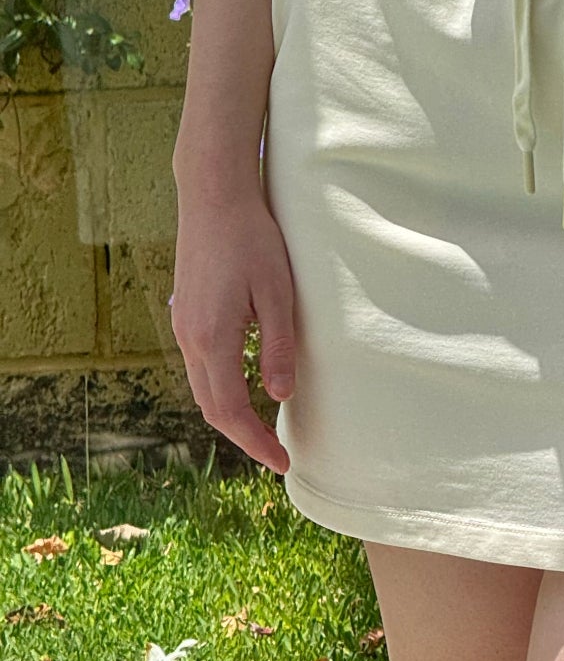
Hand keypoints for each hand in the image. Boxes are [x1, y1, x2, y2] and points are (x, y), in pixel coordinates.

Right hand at [169, 181, 296, 474]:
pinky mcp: (185, 313)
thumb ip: (277, 346)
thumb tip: (280, 396)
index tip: (283, 463)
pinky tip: (243, 387)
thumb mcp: (278, 291)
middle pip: (211, 407)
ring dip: (230, 414)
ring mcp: (182, 325)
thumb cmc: (252, 239)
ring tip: (262, 429)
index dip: (256, 442)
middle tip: (276, 454)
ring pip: (202, 388)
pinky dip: (220, 389)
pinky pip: (200, 366)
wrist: (213, 197)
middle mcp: (190, 338)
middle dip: (243, 436)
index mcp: (212, 338)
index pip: (230, 410)